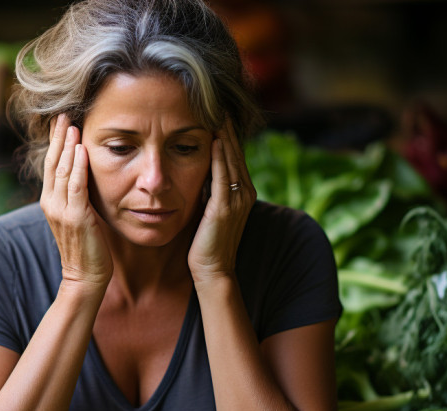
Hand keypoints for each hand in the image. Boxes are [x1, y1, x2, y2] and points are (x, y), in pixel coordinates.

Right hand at [41, 115, 112, 289]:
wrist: (85, 275)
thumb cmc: (87, 247)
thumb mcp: (79, 216)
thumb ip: (77, 196)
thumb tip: (85, 176)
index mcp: (50, 202)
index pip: (50, 166)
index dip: (54, 143)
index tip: (60, 122)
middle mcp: (51, 203)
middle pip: (53, 163)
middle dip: (58, 138)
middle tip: (63, 115)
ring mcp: (62, 210)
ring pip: (62, 171)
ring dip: (68, 146)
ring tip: (72, 125)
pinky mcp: (76, 217)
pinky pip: (76, 186)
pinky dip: (78, 166)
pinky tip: (81, 149)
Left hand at [188, 119, 255, 284]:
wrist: (213, 270)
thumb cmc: (207, 243)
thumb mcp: (210, 210)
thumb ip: (210, 190)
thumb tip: (201, 171)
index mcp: (243, 193)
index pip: (234, 157)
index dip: (228, 135)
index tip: (218, 115)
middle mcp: (245, 193)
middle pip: (235, 154)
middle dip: (227, 129)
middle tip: (219, 105)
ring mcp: (237, 200)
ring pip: (231, 161)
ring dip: (224, 136)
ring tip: (217, 114)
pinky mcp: (225, 207)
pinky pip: (223, 176)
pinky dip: (219, 157)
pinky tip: (215, 140)